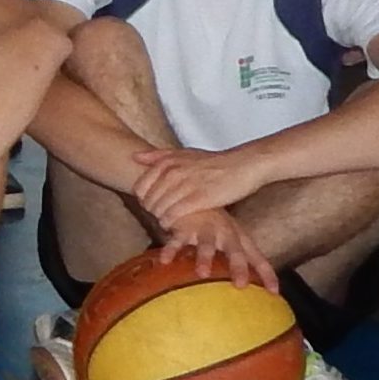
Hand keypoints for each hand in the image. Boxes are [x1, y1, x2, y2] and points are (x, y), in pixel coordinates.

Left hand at [128, 145, 273, 232]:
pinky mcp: (198, 199)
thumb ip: (159, 156)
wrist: (243, 166)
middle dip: (151, 212)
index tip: (152, 205)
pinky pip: (173, 215)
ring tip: (169, 223)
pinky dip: (171, 223)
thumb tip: (135, 156)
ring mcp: (185, 185)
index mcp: (167, 162)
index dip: (143, 200)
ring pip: (159, 209)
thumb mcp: (185, 153)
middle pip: (148, 201)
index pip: (140, 187)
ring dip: (161, 219)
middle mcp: (173, 172)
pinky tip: (176, 227)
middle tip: (161, 216)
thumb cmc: (214, 162)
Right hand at [152, 209, 277, 291]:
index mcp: (240, 237)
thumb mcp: (230, 236)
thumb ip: (239, 257)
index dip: (266, 274)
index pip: (257, 258)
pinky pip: (177, 239)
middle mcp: (225, 233)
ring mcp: (205, 229)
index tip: (274, 292)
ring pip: (207, 245)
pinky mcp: (184, 226)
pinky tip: (165, 260)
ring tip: (202, 274)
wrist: (191, 192)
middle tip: (240, 285)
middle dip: (238, 267)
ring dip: (205, 258)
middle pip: (235, 251)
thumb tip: (249, 287)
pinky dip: (171, 250)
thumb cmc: (214, 222)